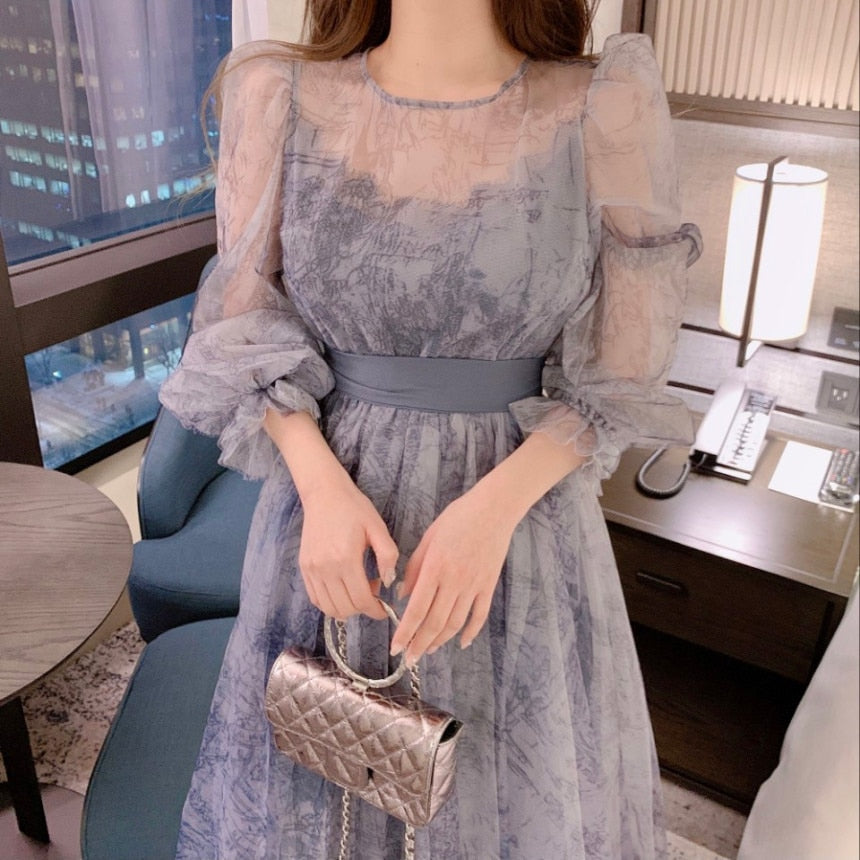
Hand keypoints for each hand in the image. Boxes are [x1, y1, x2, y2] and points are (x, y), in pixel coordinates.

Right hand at [298, 475, 398, 620]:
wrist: (324, 494)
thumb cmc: (354, 508)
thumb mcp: (378, 527)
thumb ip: (387, 555)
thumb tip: (388, 581)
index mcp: (346, 559)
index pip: (361, 600)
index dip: (375, 611)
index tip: (384, 610)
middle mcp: (325, 568)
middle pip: (345, 608)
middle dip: (363, 609)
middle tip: (373, 594)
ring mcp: (312, 570)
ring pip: (328, 608)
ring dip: (346, 608)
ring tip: (358, 590)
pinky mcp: (304, 568)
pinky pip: (316, 598)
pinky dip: (330, 602)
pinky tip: (342, 588)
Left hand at [390, 488, 515, 664]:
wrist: (494, 509)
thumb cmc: (457, 518)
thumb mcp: (428, 538)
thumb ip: (414, 569)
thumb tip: (403, 596)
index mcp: (435, 568)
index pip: (417, 609)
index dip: (405, 632)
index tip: (395, 648)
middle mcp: (454, 581)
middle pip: (435, 622)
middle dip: (420, 644)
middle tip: (409, 660)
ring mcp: (474, 585)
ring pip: (455, 623)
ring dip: (440, 641)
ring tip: (428, 651)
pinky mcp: (489, 585)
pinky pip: (479, 615)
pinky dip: (470, 632)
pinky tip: (462, 643)